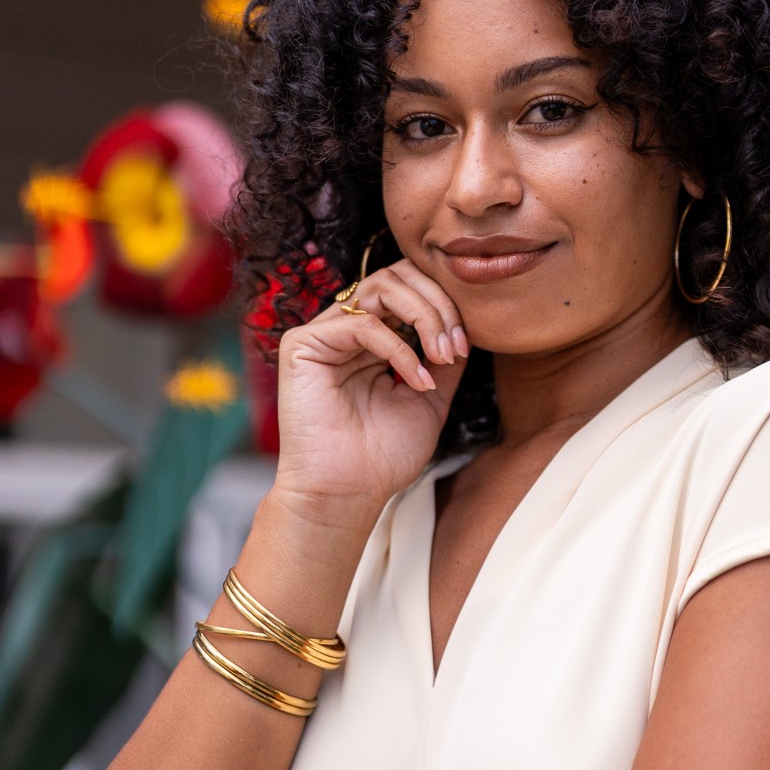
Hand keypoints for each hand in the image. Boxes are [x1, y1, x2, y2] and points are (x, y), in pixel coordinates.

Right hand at [273, 258, 468, 514]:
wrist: (346, 494)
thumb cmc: (382, 457)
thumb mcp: (430, 399)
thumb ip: (444, 359)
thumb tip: (467, 327)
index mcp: (373, 339)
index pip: (409, 289)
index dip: (444, 305)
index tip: (466, 346)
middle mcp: (347, 329)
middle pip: (396, 274)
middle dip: (438, 302)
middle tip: (456, 345)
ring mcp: (324, 334)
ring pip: (381, 287)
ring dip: (424, 314)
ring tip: (442, 354)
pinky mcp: (302, 345)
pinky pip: (362, 324)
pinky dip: (399, 348)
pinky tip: (416, 378)